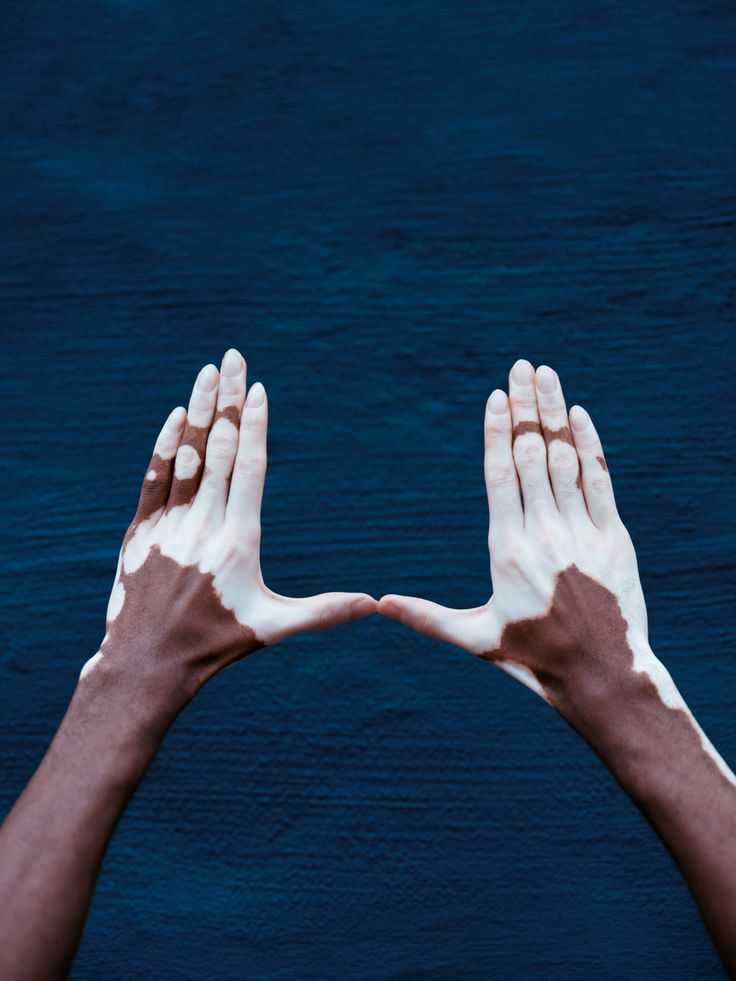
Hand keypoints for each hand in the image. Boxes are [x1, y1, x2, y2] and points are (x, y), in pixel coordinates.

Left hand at [82, 349, 375, 712]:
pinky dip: (165, 445)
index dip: (255, 425)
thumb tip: (375, 604)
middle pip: (219, 448)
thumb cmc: (217, 644)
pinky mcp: (142, 532)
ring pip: (186, 455)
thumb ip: (325, 611)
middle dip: (229, 399)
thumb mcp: (274, 628)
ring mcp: (169, 525)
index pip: (250, 468)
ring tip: (207, 372)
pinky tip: (174, 416)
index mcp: (239, 540)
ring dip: (197, 410)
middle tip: (234, 357)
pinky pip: (154, 478)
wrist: (149, 663)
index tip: (260, 389)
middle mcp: (203, 524)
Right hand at [379, 359, 678, 733]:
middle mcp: (544, 533)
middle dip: (525, 406)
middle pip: (532, 454)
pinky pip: (600, 481)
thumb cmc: (534, 661)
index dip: (496, 430)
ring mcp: (583, 533)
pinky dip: (590, 445)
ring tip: (546, 375)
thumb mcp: (476, 638)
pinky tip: (580, 416)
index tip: (495, 396)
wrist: (603, 678)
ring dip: (554, 413)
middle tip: (521, 365)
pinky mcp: (615, 539)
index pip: (499, 475)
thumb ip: (426, 616)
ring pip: (565, 459)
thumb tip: (378, 604)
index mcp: (507, 550)